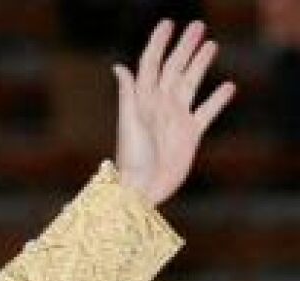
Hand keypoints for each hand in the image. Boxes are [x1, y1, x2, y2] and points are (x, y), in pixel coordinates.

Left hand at [113, 20, 236, 204]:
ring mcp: (176, 119)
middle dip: (185, 47)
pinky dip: (217, 100)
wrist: (143, 189)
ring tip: (211, 45)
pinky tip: (228, 87)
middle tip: (197, 26)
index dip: (159, 43)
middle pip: (174, 68)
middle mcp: (160, 105)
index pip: (151, 64)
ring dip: (200, 65)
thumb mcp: (129, 122)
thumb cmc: (132, 158)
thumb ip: (128, 94)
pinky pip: (206, 112)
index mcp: (143, 99)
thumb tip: (120, 66)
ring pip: (190, 84)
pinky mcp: (190, 134)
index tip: (168, 25)